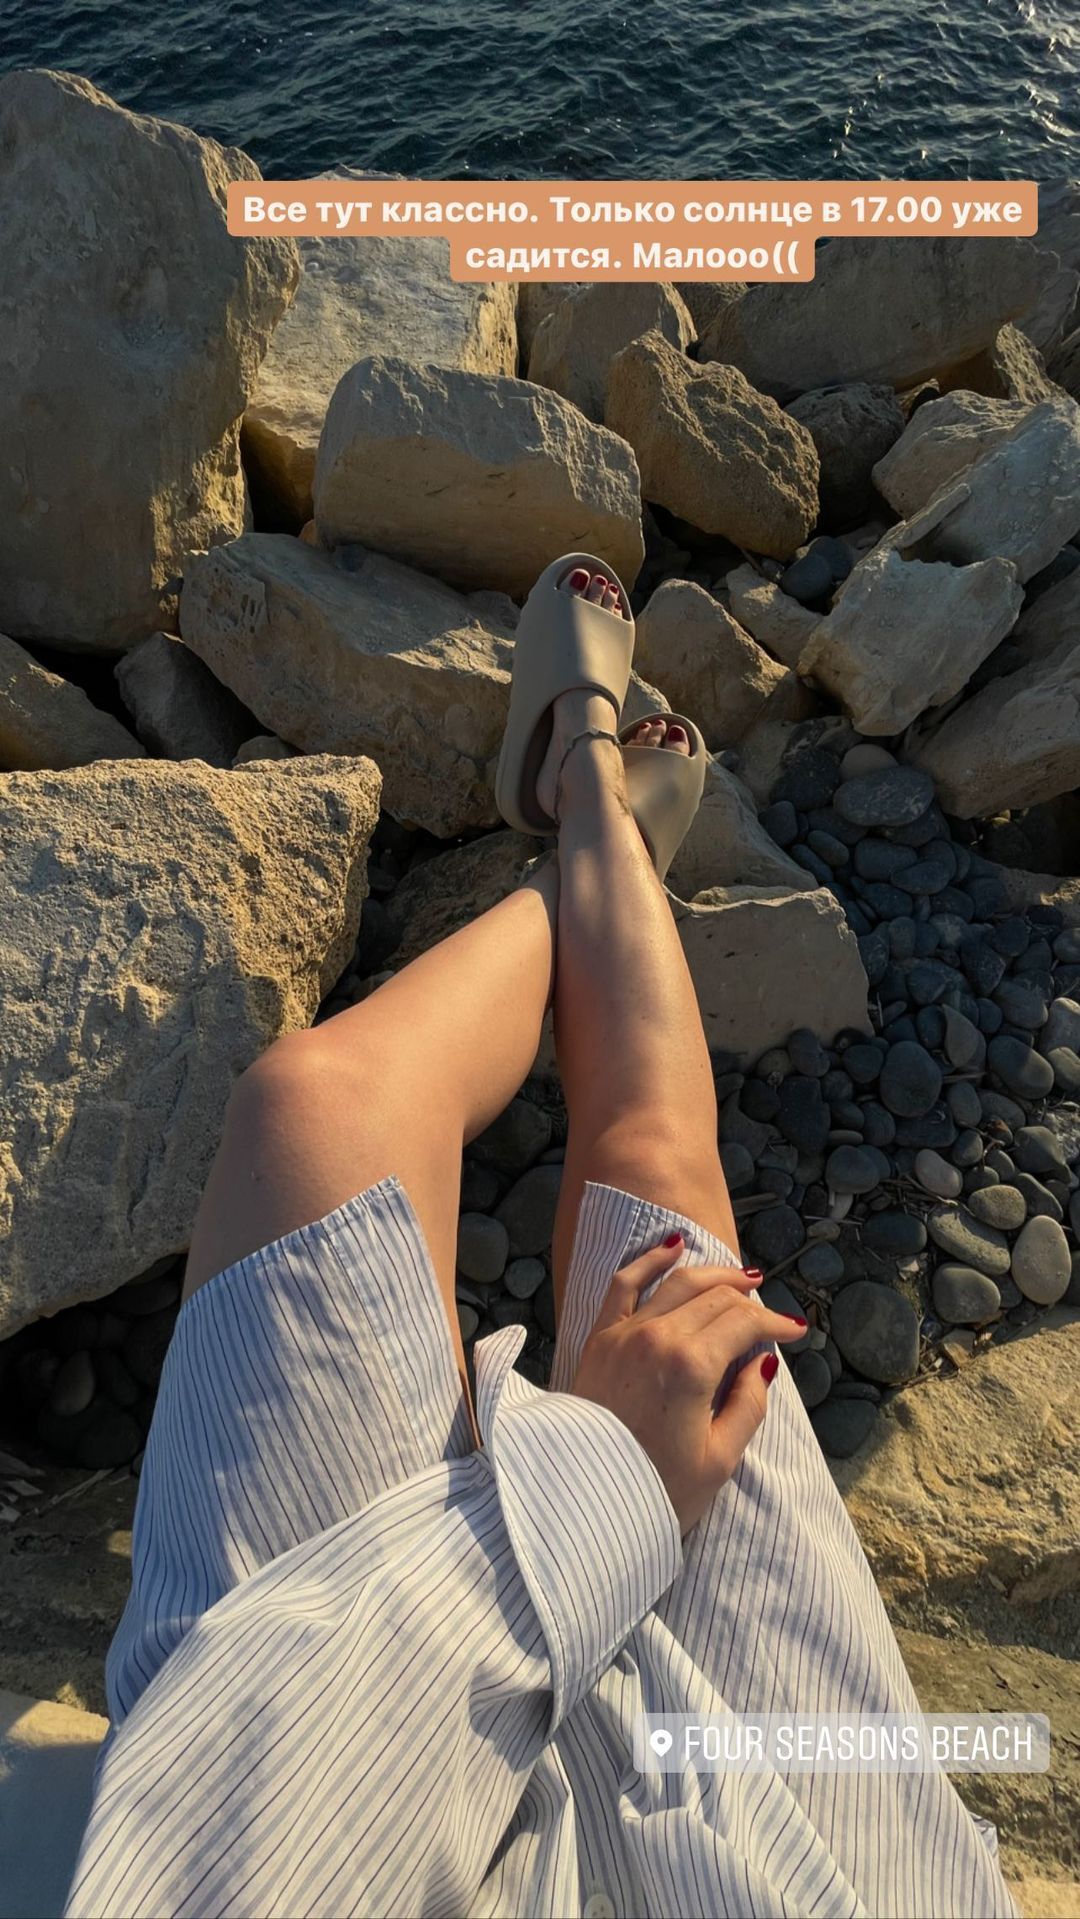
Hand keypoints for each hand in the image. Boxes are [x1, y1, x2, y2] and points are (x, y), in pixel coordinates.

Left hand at [570, 1237, 804, 1532]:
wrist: (583, 1502)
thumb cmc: (654, 1489)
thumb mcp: (719, 1460)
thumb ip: (748, 1405)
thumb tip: (762, 1363)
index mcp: (692, 1366)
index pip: (745, 1323)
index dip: (775, 1323)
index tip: (796, 1331)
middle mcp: (658, 1337)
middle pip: (715, 1298)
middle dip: (749, 1300)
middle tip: (768, 1312)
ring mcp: (624, 1333)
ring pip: (677, 1282)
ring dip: (713, 1274)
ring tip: (740, 1276)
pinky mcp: (599, 1339)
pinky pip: (624, 1284)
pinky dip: (650, 1259)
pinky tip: (672, 1246)